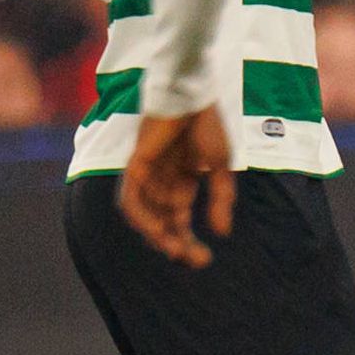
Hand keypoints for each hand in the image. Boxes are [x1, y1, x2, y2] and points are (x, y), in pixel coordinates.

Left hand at [117, 108, 235, 268]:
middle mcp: (161, 184)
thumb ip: (220, 199)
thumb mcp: (220, 166)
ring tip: (175, 249)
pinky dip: (141, 216)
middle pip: (162, 224)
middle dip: (176, 244)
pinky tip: (157, 229)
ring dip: (158, 236)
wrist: (193, 94)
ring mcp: (147, 176)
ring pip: (145, 216)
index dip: (189, 242)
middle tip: (192, 260)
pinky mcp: (136, 165)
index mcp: (181, 184)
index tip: (204, 260)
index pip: (179, 222)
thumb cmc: (207, 124)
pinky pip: (131, 199)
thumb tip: (222, 233)